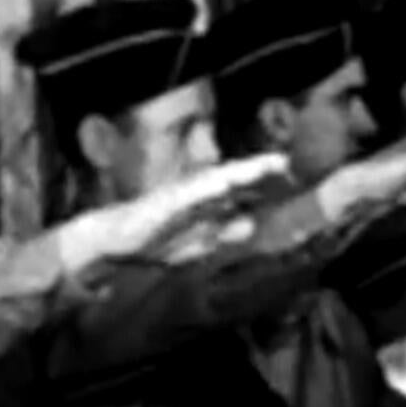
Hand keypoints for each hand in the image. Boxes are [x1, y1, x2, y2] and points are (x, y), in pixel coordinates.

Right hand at [55, 154, 290, 274]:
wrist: (115, 242)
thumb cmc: (157, 239)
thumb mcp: (198, 243)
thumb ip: (223, 234)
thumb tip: (250, 225)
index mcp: (207, 203)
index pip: (241, 190)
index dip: (264, 183)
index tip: (290, 177)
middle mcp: (197, 194)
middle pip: (233, 179)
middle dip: (257, 171)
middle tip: (283, 162)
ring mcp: (181, 196)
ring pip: (215, 180)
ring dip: (238, 173)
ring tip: (261, 166)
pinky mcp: (163, 202)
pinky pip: (189, 194)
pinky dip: (207, 187)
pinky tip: (224, 183)